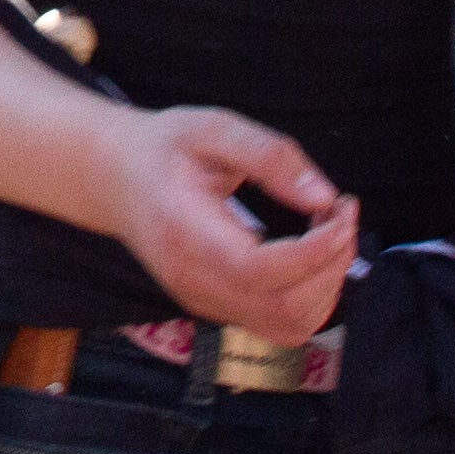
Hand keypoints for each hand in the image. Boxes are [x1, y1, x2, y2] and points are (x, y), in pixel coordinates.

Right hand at [106, 105, 356, 341]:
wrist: (112, 177)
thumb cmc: (162, 148)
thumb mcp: (210, 128)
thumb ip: (268, 156)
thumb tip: (323, 197)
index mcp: (185, 234)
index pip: (261, 271)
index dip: (316, 251)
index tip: (341, 208)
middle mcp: (192, 281)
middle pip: (284, 306)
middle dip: (332, 264)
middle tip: (341, 212)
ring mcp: (203, 302)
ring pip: (290, 324)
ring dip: (328, 284)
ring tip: (329, 232)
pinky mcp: (216, 309)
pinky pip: (280, 324)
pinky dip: (312, 298)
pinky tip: (311, 257)